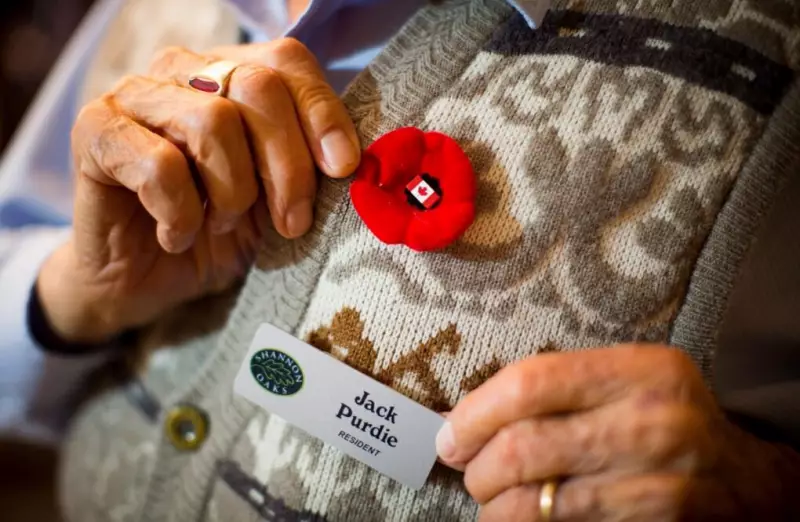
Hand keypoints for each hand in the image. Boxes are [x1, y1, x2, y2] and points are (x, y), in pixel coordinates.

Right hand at [38, 39, 359, 342]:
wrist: (143, 280)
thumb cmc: (215, 233)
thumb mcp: (276, 202)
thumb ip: (308, 169)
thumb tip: (354, 160)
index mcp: (230, 74)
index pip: (288, 62)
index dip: (322, 112)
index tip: (343, 168)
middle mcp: (182, 70)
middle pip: (257, 88)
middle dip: (287, 167)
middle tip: (291, 223)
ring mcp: (134, 95)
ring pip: (212, 122)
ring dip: (231, 192)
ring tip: (221, 224)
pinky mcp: (94, 132)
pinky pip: (159, 165)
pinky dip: (181, 214)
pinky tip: (178, 235)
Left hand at [437, 345, 799, 520]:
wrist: (745, 480)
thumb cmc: (663, 419)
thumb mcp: (624, 382)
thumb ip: (554, 389)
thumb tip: (461, 414)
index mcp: (640, 370)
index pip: (531, 382)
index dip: (476, 412)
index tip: (452, 433)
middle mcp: (652, 423)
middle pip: (526, 446)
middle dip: (479, 467)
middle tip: (468, 470)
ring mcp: (657, 484)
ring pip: (538, 502)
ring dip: (496, 505)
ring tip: (491, 498)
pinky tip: (521, 517)